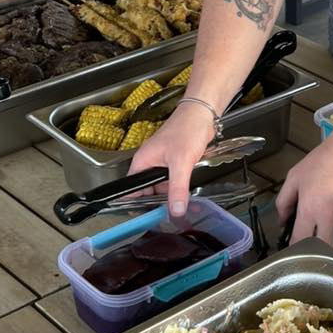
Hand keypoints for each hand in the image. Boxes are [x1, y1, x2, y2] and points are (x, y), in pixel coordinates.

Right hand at [128, 101, 215, 217]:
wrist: (202, 114)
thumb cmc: (186, 129)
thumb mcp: (181, 162)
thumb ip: (178, 188)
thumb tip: (175, 210)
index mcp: (142, 162)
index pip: (131, 189)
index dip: (136, 205)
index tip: (146, 218)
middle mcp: (149, 163)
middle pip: (147, 191)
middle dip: (157, 203)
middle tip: (169, 217)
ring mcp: (162, 163)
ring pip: (162, 187)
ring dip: (171, 196)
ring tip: (181, 208)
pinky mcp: (175, 163)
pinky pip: (173, 181)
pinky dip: (179, 188)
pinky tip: (188, 196)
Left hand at [276, 130, 332, 244]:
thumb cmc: (323, 160)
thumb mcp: (295, 176)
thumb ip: (284, 200)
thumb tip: (282, 219)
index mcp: (310, 210)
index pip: (300, 241)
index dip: (294, 248)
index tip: (292, 248)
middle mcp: (329, 217)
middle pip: (325, 248)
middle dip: (318, 252)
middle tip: (313, 248)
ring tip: (330, 238)